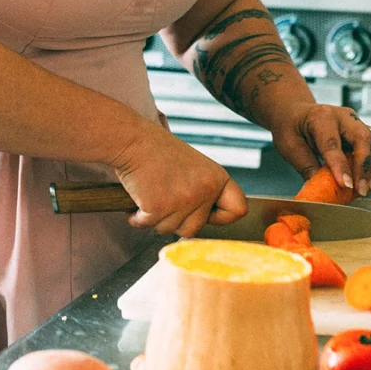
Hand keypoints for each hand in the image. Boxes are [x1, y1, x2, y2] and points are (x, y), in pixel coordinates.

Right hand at [110, 119, 247, 236]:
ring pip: (170, 230)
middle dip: (176, 219)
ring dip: (157, 218)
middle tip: (165, 195)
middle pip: (195, 229)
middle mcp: (204, 191)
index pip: (238, 210)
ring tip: (151, 193)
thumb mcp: (196, 166)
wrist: (132, 139)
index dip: (220, 216)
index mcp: (217, 178)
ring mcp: (181, 201)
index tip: (203, 210)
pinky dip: (138, 218)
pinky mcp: (157, 208)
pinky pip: (148, 226)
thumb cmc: (159, 151)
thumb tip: (209, 219)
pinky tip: (138, 199)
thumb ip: (206, 190)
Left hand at [271, 102, 370, 196]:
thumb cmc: (291, 127)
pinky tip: (369, 184)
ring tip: (367, 188)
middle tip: (360, 190)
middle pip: (364, 138)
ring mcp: (358, 124)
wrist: (296, 113)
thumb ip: (306, 167)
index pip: (333, 143)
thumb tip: (322, 192)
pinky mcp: (366, 133)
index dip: (340, 166)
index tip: (346, 185)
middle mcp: (344, 117)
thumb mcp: (289, 145)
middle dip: (365, 167)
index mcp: (321, 117)